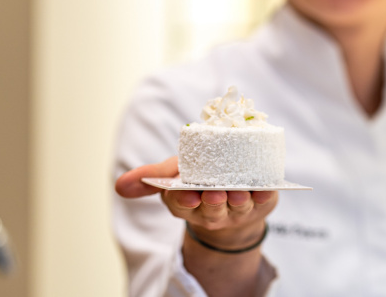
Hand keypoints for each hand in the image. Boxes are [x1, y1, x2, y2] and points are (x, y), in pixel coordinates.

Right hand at [115, 156, 277, 248]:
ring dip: (239, 201)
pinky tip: (265, 189)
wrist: (231, 191)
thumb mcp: (173, 174)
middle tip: (214, 193)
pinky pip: (264, 201)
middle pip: (211, 210)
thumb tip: (119, 186)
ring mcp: (238, 209)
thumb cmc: (199, 178)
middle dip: (212, 203)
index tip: (187, 194)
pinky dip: (265, 195)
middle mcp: (212, 211)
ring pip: (238, 208)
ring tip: (239, 192)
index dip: (184, 200)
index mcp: (188, 203)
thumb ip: (150, 178)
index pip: (182, 205)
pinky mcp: (261, 202)